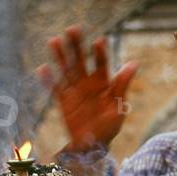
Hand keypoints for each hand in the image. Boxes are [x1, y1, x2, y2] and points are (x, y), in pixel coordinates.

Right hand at [36, 25, 137, 149]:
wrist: (93, 145)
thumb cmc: (109, 126)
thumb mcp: (118, 107)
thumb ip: (122, 86)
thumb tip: (134, 63)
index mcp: (104, 82)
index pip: (102, 63)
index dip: (100, 53)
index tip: (99, 41)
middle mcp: (88, 82)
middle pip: (81, 60)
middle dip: (77, 46)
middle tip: (73, 29)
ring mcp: (74, 90)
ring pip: (66, 70)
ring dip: (60, 56)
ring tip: (53, 41)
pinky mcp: (63, 101)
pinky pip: (54, 88)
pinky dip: (48, 80)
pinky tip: (42, 68)